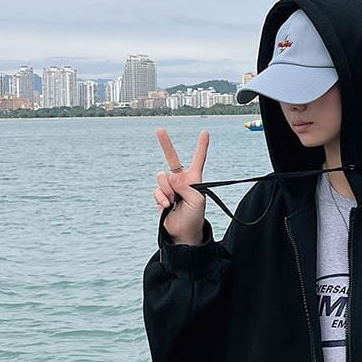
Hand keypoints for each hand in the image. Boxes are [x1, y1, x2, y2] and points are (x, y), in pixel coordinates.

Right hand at [153, 128, 209, 243]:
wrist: (183, 232)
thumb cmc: (194, 216)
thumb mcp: (196, 201)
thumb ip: (185, 187)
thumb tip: (170, 176)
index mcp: (194, 179)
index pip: (198, 159)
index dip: (202, 146)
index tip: (205, 132)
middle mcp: (181, 180)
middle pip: (172, 158)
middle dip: (165, 144)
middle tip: (160, 129)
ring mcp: (169, 186)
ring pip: (162, 177)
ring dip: (167, 190)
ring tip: (174, 201)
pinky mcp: (160, 195)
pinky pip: (157, 190)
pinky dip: (162, 198)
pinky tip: (168, 206)